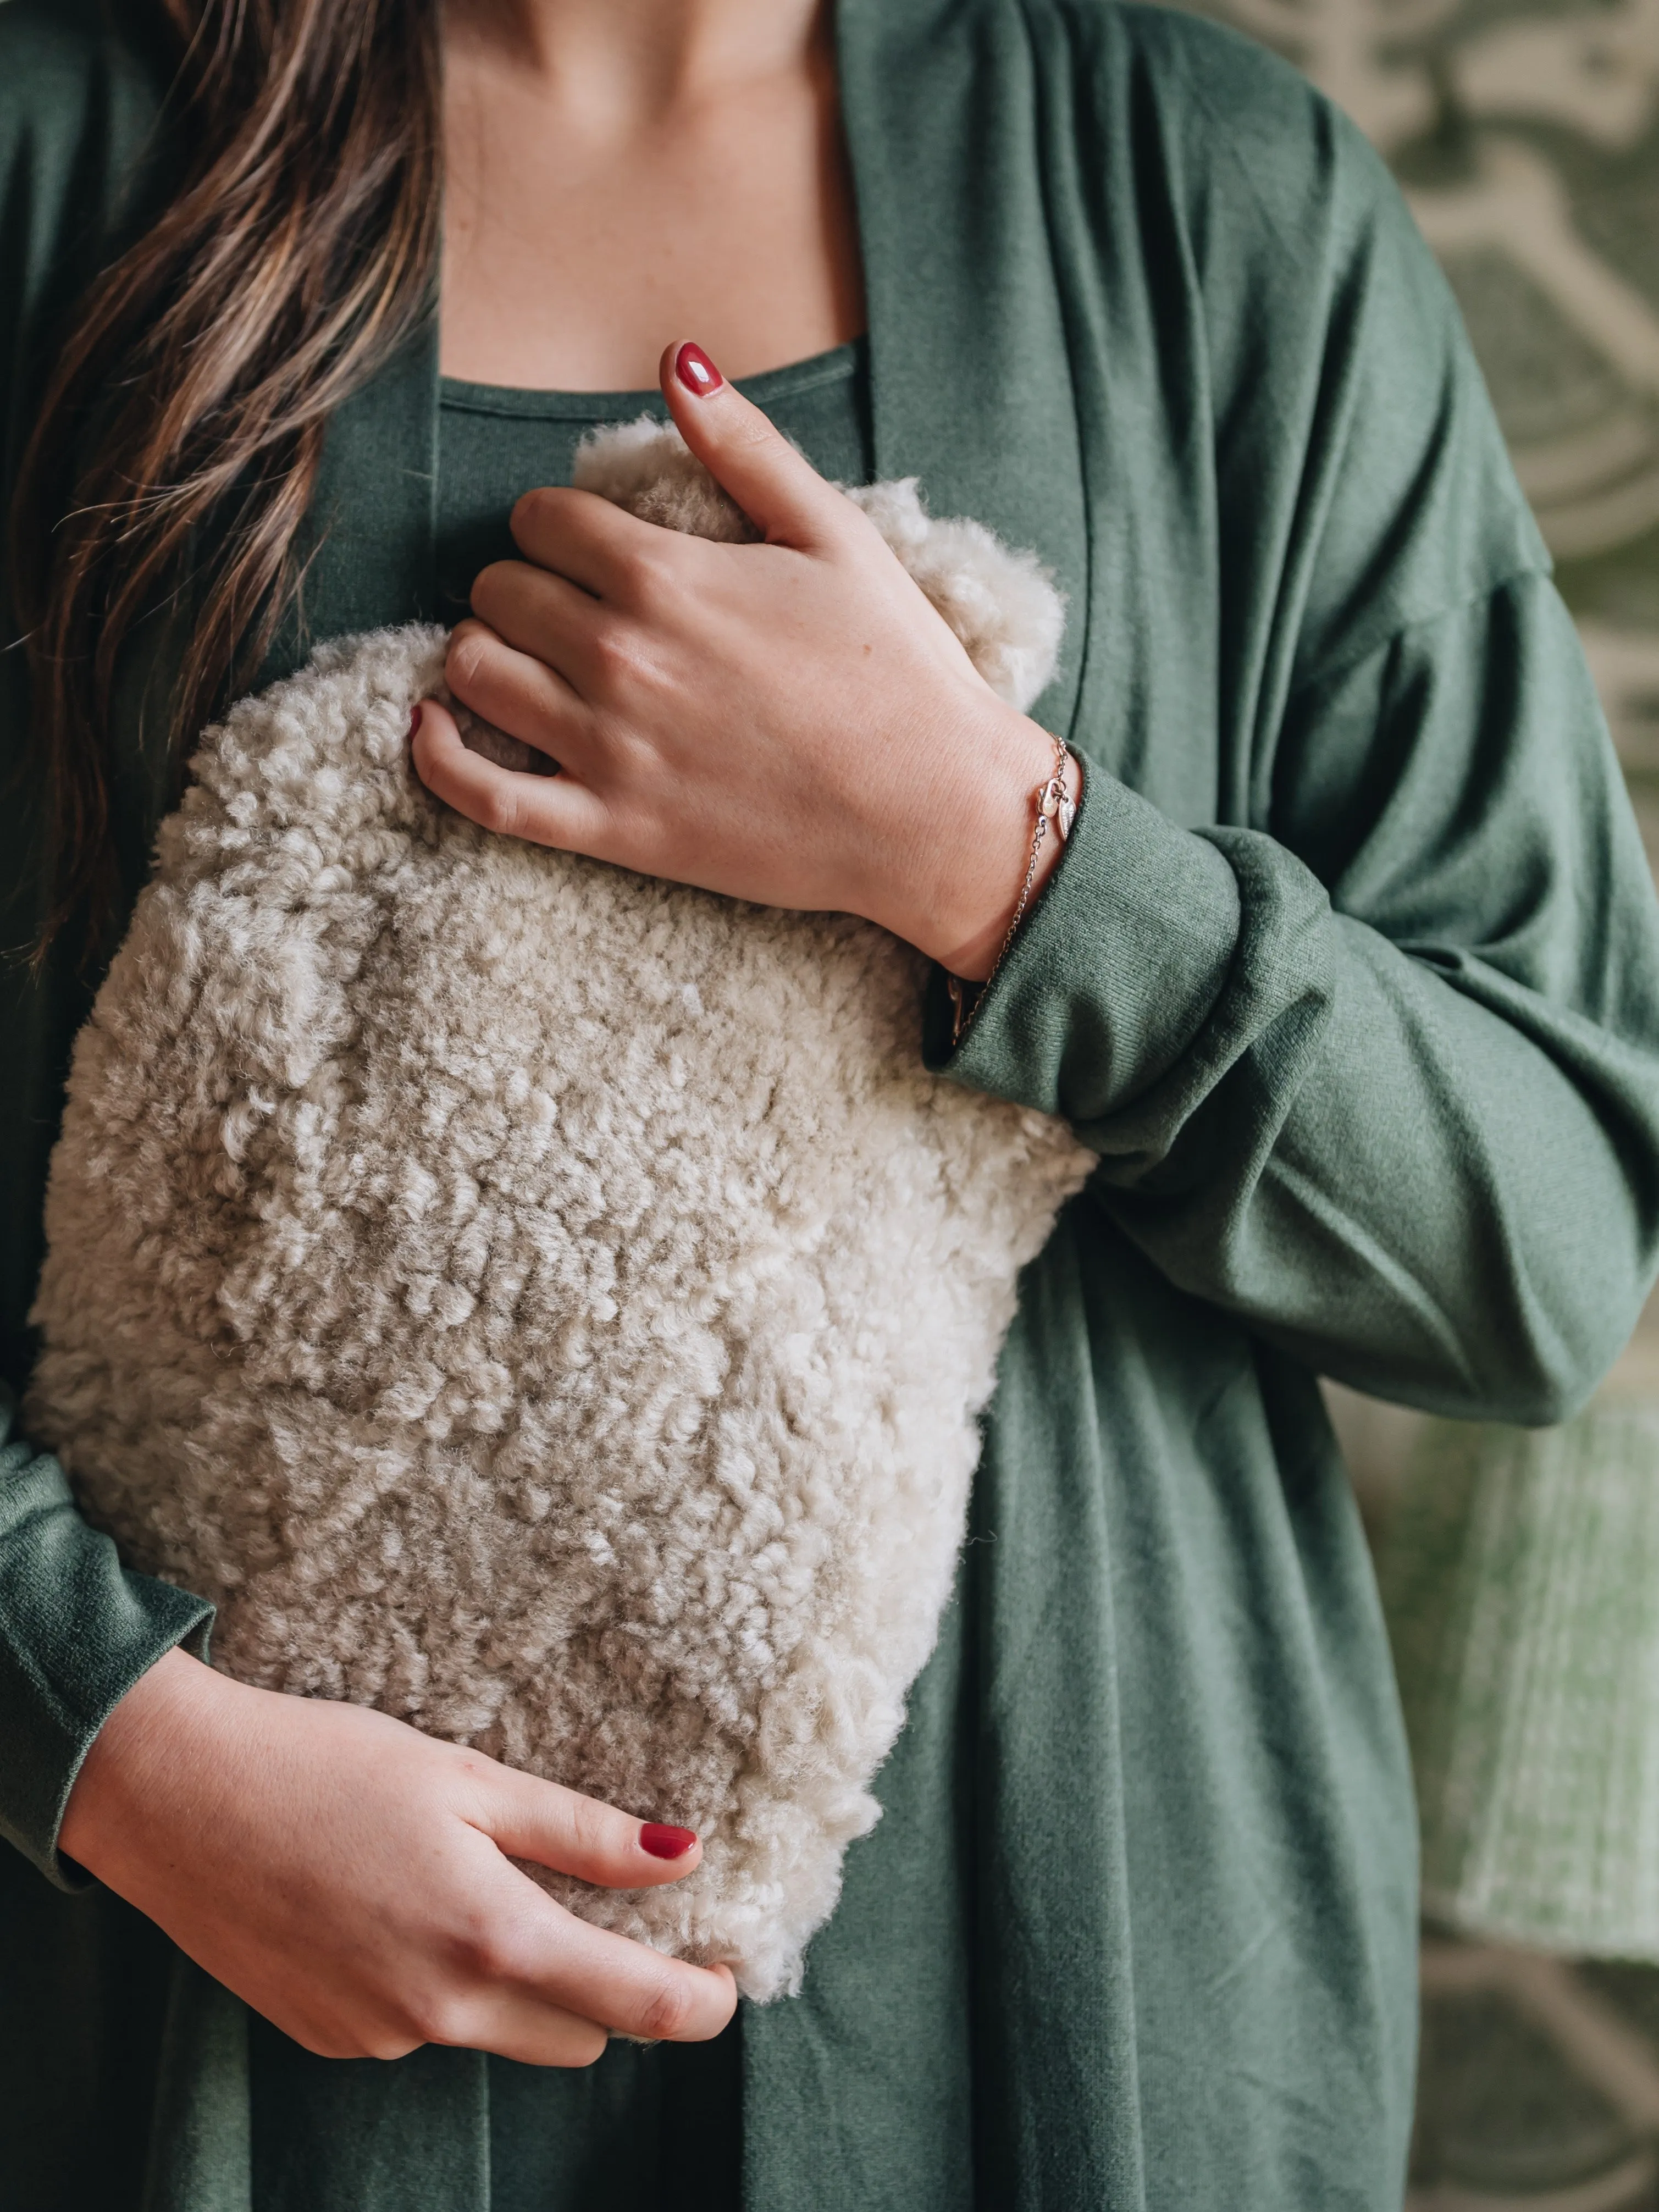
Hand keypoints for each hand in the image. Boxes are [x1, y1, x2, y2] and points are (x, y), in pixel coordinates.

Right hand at [59, 1647, 736, 2064]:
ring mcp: (380, 2037)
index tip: (731, 1974)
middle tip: (596, 1903)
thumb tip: (685, 1856)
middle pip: (577, 2033)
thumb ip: (583, 1831)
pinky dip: (442, 1985)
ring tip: (472, 1883)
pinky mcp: (332, 2040)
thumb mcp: (471, 1777)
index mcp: (489, 1937)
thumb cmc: (329, 1763)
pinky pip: (426, 2030)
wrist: (178, 1796)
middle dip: (606, 1984)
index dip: (704, 2002)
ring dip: (519, 1983)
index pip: (637, 2007)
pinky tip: (398, 1908)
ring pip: (501, 2033)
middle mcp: (440, 2010)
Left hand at [412, 339, 1075, 980]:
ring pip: (472, 673)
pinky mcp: (612, 829)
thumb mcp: (833, 534)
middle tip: (566, 606)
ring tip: (523, 660)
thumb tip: (676, 357)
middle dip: (523, 587)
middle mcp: (619, 657)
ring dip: (483, 655)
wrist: (932, 810)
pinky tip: (432, 726)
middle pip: (499, 590)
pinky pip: (481, 794)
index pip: (542, 520)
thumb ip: (743, 446)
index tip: (587, 547)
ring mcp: (608, 749)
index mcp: (665, 576)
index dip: (556, 526)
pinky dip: (437, 757)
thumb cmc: (895, 668)